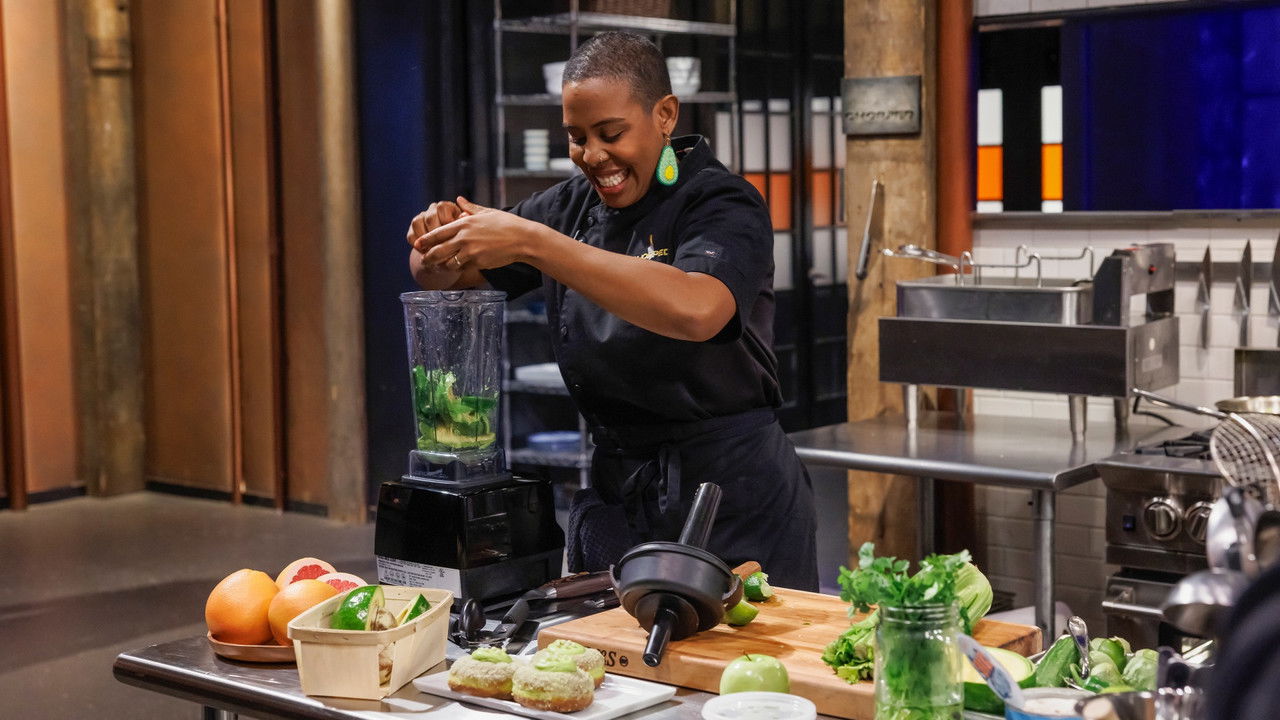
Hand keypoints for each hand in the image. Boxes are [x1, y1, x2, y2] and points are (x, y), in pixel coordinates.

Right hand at [406, 200, 467, 255]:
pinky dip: (417, 244)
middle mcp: (432, 209)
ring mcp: (421, 217)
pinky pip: (410, 235)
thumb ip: (465, 222)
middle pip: (429, 217)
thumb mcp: (466, 231)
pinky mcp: (414, 229)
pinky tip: (425, 252)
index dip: (446, 222)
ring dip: (424, 238)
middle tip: (441, 245)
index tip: (452, 234)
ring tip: (433, 250)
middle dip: (435, 233)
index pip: (441, 208)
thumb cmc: (462, 239)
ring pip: (417, 223)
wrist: (451, 251)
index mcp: (447, 206)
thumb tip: (464, 215)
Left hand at [419, 197, 542, 270]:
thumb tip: (458, 199)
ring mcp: (470, 251)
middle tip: (423, 261)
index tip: (417, 244)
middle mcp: (464, 237)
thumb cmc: (506, 224)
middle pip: (438, 250)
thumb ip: (470, 207)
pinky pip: (462, 267)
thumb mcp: (487, 212)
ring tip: (438, 268)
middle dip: (428, 257)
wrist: (522, 239)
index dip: (425, 240)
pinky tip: (455, 270)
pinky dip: (457, 269)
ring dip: (442, 266)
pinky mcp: (478, 262)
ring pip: (448, 262)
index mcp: (464, 223)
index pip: (438, 232)